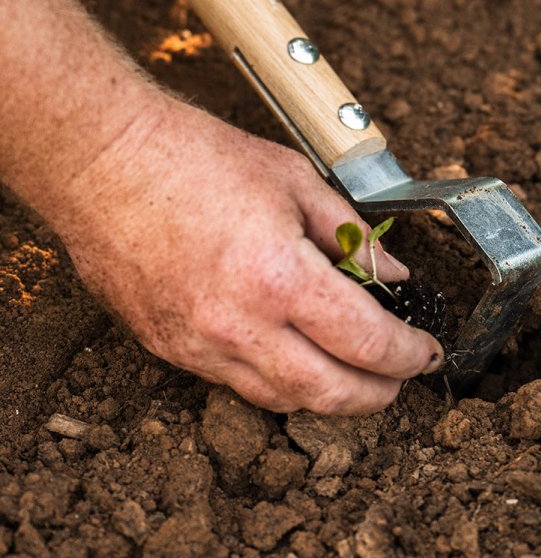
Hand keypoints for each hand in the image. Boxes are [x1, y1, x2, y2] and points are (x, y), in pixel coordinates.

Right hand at [60, 94, 444, 414]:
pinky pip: (233, 383)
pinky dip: (275, 380)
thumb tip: (392, 275)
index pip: (366, 343)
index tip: (424, 352)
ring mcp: (197, 345)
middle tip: (398, 380)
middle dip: (376, 395)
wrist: (100, 160)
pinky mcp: (166, 348)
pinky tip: (291, 357)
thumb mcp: (294, 180)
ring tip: (351, 373)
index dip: (407, 355)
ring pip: (279, 399)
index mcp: (279, 277)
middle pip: (328, 394)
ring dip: (326, 395)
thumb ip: (352, 235)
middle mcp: (238, 324)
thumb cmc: (191, 157)